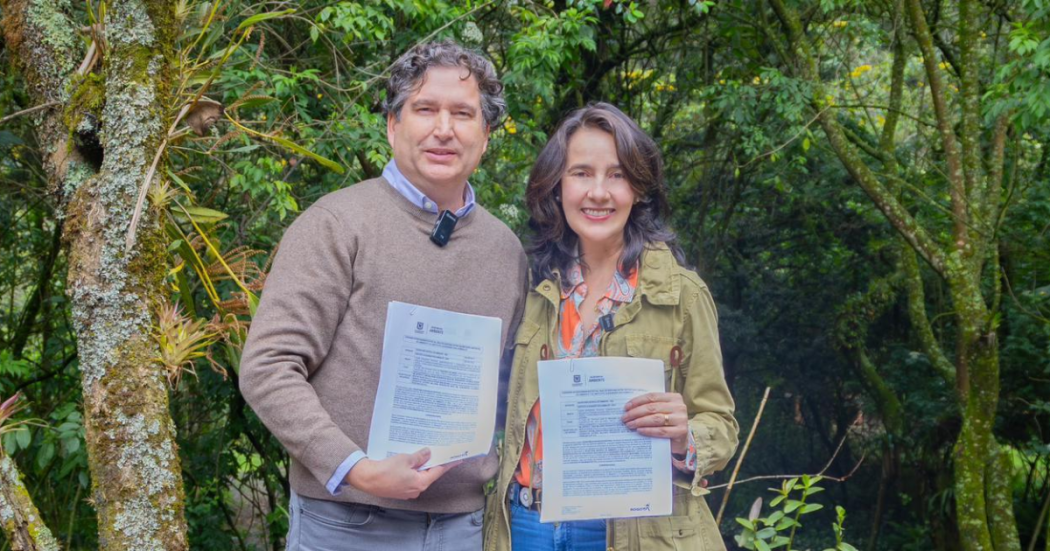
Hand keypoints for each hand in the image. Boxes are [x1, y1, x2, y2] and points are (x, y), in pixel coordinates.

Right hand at [346, 448, 460, 499]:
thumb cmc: (386, 470)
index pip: (438, 471)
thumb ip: (419, 457)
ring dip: (421, 466)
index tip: (457, 459)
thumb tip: (428, 453)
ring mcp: (407, 491)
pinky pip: (410, 478)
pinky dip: (412, 470)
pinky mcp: (399, 490)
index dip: (448, 464)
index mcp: (420, 483)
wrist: (367, 479)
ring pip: (419, 476)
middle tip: (439, 452)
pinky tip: (410, 462)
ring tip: (423, 454)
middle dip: (433, 463)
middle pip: (429, 474)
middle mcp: (416, 489)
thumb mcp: (406, 459)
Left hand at [622, 392, 688, 454]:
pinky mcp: (681, 431)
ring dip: (640, 422)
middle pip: (652, 407)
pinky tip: (639, 431)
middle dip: (636, 412)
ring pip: (656, 418)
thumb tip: (629, 407)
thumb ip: (651, 406)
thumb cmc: (667, 423)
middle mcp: (679, 406)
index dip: (637, 401)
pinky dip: (649, 430)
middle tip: (624, 418)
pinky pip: (661, 431)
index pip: (652, 396)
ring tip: (630, 424)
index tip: (626, 407)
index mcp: (674, 397)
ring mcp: (682, 419)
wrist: (680, 440)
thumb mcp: (661, 411)